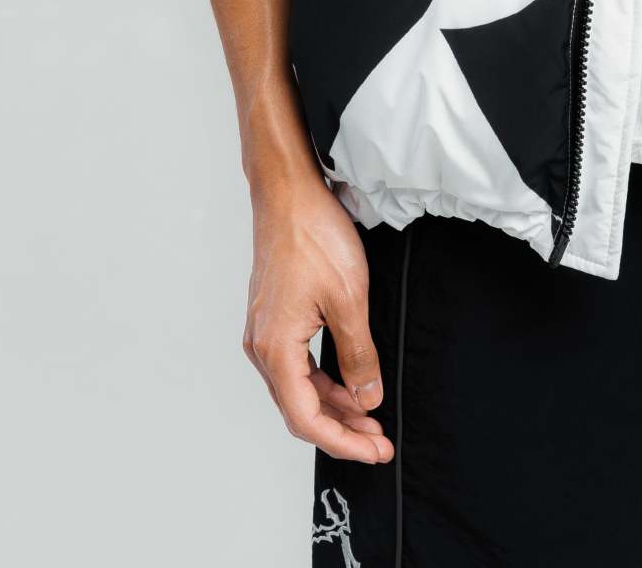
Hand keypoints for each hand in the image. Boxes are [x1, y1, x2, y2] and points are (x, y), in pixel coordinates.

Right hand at [242, 173, 394, 463]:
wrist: (288, 191)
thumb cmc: (312, 234)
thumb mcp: (349, 298)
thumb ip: (358, 354)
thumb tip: (368, 398)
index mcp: (275, 348)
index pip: (306, 419)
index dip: (342, 441)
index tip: (374, 450)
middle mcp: (262, 347)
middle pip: (300, 409)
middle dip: (342, 429)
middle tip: (379, 441)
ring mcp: (265, 332)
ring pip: (299, 388)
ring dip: (335, 406)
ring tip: (371, 417)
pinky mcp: (274, 318)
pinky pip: (298, 365)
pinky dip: (324, 380)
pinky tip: (350, 383)